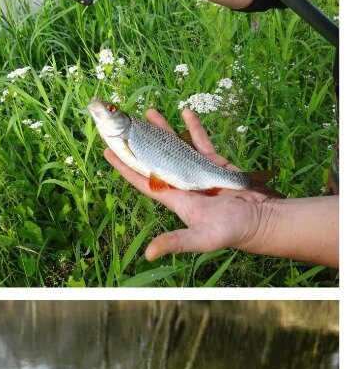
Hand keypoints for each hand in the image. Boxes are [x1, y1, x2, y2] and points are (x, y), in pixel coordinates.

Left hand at [105, 107, 269, 261]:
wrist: (258, 220)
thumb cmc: (228, 232)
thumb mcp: (200, 239)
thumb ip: (175, 242)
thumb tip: (149, 254)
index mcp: (173, 198)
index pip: (143, 180)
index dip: (126, 168)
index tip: (109, 153)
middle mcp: (181, 183)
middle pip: (155, 158)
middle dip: (140, 142)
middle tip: (127, 124)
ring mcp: (197, 171)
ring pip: (175, 146)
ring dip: (164, 130)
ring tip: (150, 113)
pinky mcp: (214, 164)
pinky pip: (200, 142)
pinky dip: (193, 128)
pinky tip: (185, 113)